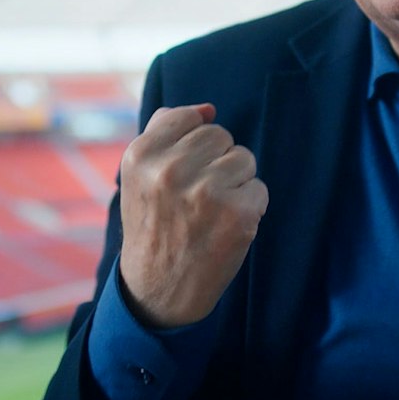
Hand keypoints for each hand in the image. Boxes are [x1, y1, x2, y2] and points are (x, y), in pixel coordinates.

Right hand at [117, 104, 268, 327]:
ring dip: (235, 182)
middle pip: (220, 135)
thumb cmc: (153, 226)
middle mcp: (170, 170)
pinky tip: (225, 227)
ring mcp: (205, 192)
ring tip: (212, 210)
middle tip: (198, 196)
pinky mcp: (238, 213)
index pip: (190, 118)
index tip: (182, 173)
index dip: (193, 146)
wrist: (158, 291)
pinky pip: (259, 188)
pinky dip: (249, 207)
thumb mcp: (139, 176)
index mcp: (141, 155)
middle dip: (216, 161)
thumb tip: (208, 109)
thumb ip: (164, 132)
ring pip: (244, 158)